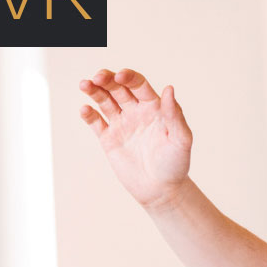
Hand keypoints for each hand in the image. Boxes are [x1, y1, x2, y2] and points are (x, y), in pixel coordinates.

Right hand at [79, 69, 192, 209]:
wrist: (161, 190)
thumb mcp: (181, 139)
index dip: (128, 77)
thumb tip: (169, 88)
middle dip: (107, 80)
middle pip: (118, 88)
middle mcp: (136, 112)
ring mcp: (122, 124)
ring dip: (94, 91)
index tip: (119, 76)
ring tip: (85, 84)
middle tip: (97, 77)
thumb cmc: (176, 164)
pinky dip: (89, 114)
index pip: (139, 85)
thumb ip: (174, 114)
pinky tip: (85, 109)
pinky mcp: (109, 139)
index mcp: (155, 107)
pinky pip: (96, 122)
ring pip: (105, 101)